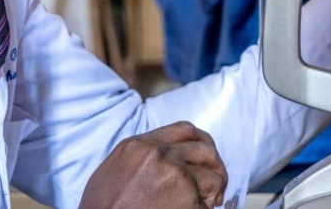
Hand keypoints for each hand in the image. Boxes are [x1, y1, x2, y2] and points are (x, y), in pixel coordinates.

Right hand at [80, 121, 227, 208]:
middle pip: (204, 149)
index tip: (206, 156)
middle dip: (215, 166)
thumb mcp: (114, 172)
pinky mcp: (187, 198)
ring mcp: (174, 175)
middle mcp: (157, 155)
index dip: (202, 142)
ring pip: (212, 176)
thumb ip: (141, 158)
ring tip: (207, 204)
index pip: (184, 130)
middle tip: (216, 183)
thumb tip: (168, 157)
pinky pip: (208, 201)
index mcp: (137, 146)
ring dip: (213, 191)